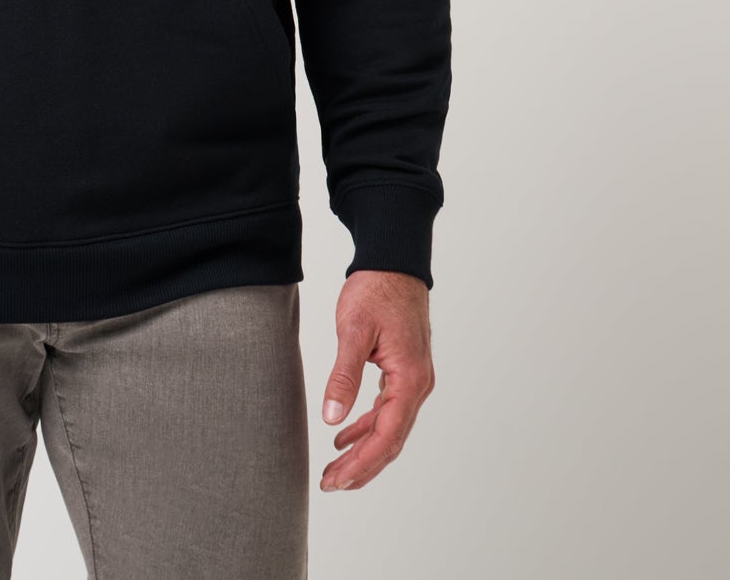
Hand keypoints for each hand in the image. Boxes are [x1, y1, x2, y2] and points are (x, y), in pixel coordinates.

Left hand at [319, 269, 434, 491]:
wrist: (394, 262)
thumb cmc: (376, 290)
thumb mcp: (354, 331)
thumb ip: (344, 375)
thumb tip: (331, 417)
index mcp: (409, 378)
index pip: (387, 435)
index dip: (362, 463)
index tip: (336, 480)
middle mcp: (417, 385)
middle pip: (391, 440)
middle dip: (362, 466)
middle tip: (331, 484)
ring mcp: (413, 379)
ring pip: (390, 428)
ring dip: (363, 451)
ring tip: (335, 469)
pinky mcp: (403, 372)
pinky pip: (387, 411)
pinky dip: (366, 427)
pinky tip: (343, 435)